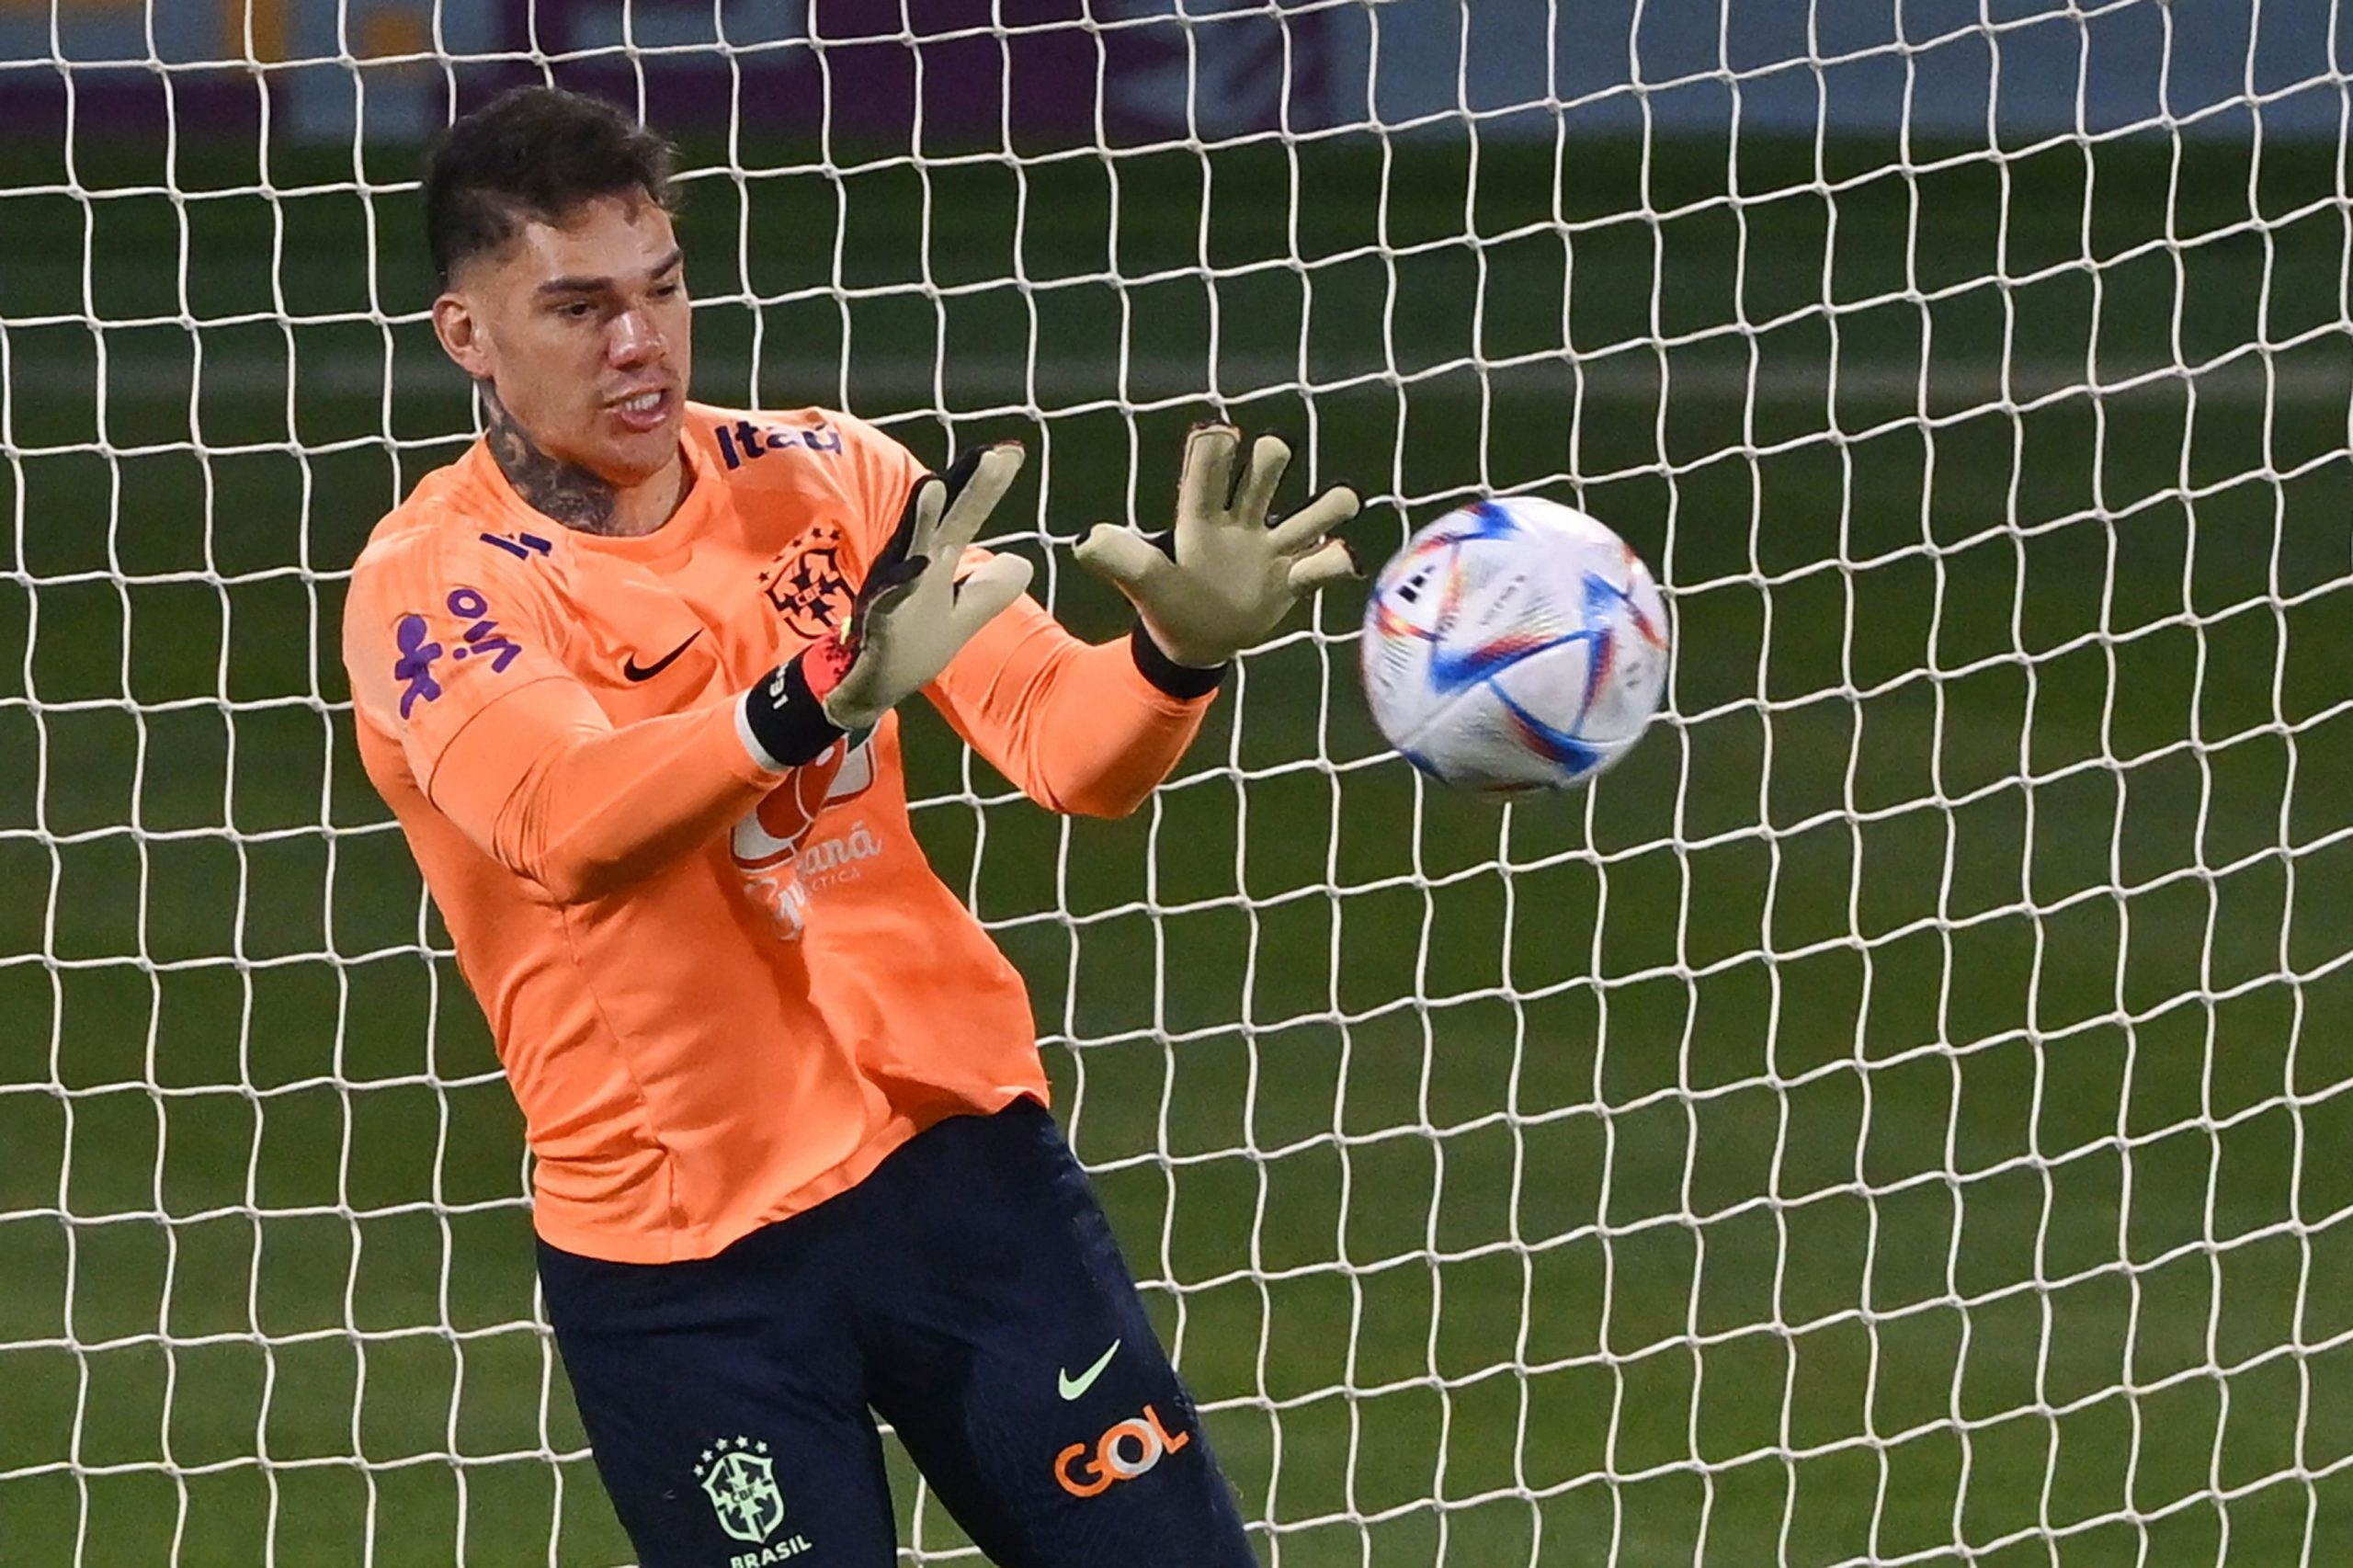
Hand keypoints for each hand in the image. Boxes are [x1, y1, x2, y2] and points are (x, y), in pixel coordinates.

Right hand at [812, 443, 1033, 731]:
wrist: (876, 684)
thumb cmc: (916, 642)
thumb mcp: (965, 614)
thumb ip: (993, 587)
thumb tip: (1023, 560)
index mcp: (937, 558)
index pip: (966, 513)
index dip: (988, 484)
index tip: (1013, 450)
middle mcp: (915, 562)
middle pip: (945, 517)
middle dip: (966, 485)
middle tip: (990, 454)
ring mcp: (896, 587)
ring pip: (911, 546)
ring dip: (922, 515)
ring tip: (935, 482)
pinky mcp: (882, 617)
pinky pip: (892, 596)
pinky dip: (904, 579)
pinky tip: (920, 565)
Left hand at [1075, 425, 1358, 669]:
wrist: (1197, 641)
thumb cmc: (1167, 603)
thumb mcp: (1143, 583)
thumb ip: (1119, 561)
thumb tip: (1086, 541)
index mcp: (1200, 520)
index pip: (1206, 478)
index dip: (1212, 453)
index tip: (1220, 434)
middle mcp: (1240, 523)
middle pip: (1262, 476)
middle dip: (1269, 460)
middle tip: (1271, 452)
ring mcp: (1271, 549)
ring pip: (1309, 515)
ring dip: (1326, 506)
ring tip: (1339, 502)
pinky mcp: (1293, 578)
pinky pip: (1323, 564)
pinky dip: (1335, 560)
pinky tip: (1340, 558)